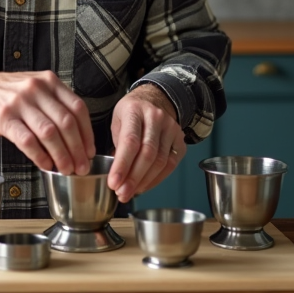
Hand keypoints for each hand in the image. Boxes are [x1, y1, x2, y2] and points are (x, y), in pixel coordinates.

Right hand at [0, 69, 94, 174]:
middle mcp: (36, 89)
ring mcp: (19, 102)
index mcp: (48, 81)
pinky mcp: (3, 117)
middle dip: (78, 149)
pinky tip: (45, 165)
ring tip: (66, 170)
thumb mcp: (33, 88)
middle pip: (66, 123)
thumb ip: (53, 104)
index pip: (78, 108)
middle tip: (81, 167)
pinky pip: (27, 141)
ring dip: (61, 156)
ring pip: (49, 133)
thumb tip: (76, 137)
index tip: (89, 151)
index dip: (87, 133)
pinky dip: (40, 156)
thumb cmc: (5, 94)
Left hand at [108, 83, 184, 202]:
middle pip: (147, 153)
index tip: (113, 183)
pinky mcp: (181, 139)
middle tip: (121, 193)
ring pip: (160, 161)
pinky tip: (145, 186)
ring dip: (144, 181)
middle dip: (133, 178)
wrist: (155, 99)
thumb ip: (117, 145)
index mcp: (135, 110)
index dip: (122, 165)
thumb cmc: (132, 113)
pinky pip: (171, 164)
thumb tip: (117, 175)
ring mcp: (171, 128)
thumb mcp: (117, 121)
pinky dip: (157, 179)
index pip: (130, 141)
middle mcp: (156, 117)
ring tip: (130, 192)